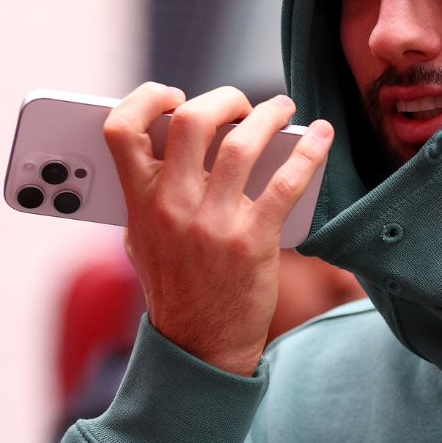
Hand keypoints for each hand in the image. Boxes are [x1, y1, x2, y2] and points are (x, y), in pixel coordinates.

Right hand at [102, 83, 333, 375]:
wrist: (201, 346)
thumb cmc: (177, 284)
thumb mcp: (143, 237)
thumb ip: (150, 191)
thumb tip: (174, 139)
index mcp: (139, 201)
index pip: (121, 128)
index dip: (147, 98)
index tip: (174, 96)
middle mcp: (171, 207)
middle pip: (191, 120)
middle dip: (223, 98)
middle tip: (241, 105)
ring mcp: (212, 224)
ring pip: (242, 144)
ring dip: (269, 115)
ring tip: (282, 109)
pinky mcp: (253, 242)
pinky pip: (286, 182)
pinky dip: (308, 151)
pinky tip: (321, 136)